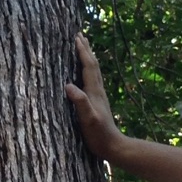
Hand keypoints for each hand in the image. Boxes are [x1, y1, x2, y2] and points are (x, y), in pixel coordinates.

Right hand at [64, 32, 124, 161]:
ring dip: (88, 57)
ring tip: (83, 48)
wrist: (113, 146)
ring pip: (94, 71)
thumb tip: (68, 85)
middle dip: (86, 49)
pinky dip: (88, 70)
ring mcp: (98, 96)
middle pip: (93, 65)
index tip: (76, 37)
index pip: (89, 66)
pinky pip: (92, 79)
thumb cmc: (99, 134)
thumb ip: (80, 102)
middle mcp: (98, 90)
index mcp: (94, 91)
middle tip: (80, 35)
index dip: (83, 52)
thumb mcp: (88, 119)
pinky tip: (85, 73)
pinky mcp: (97, 102)